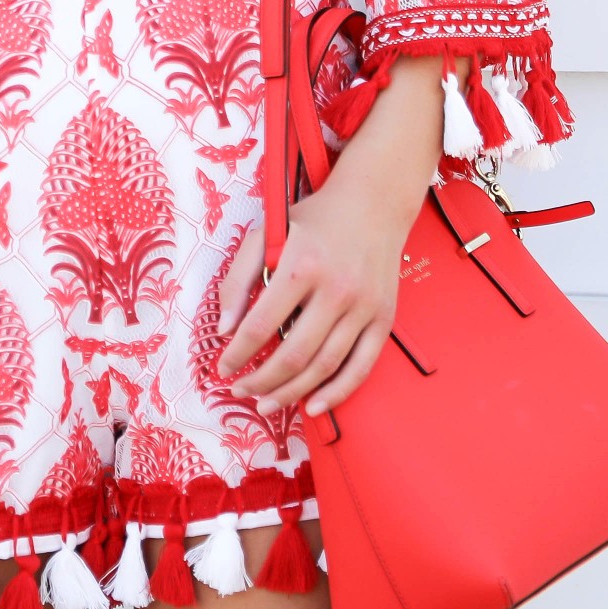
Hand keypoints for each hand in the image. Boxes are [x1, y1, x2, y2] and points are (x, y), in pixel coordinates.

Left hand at [211, 57, 448, 416]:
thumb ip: (238, 278)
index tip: (223, 369)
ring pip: (324, 366)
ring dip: (291, 392)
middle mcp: (335, 289)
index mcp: (300, 265)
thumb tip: (224, 329)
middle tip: (242, 392)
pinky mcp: (384, 318)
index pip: (260, 325)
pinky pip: (361, 367)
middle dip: (261, 381)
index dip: (237, 355)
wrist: (374, 202)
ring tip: (267, 403)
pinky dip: (337, 392)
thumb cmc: (312, 218)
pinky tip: (314, 406)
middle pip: (293, 355)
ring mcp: (364, 307)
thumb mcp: (265, 233)